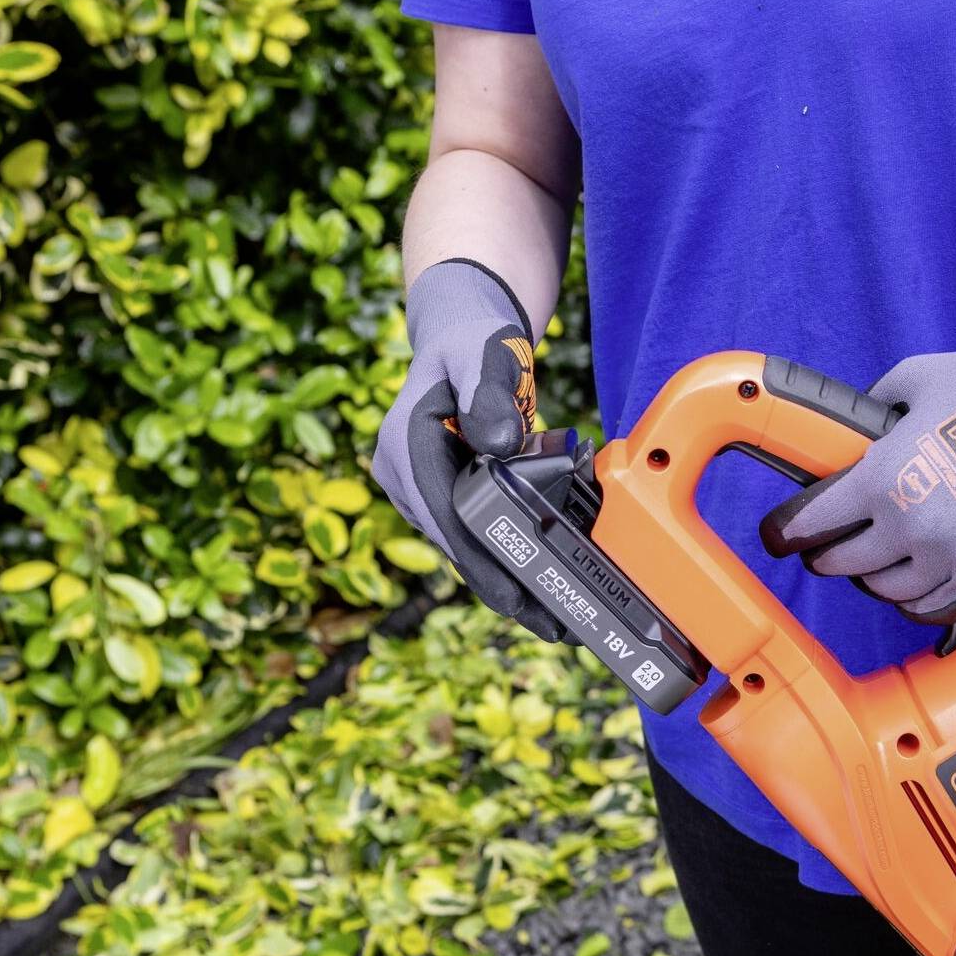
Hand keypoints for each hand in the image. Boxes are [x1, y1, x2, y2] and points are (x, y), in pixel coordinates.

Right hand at [371, 259, 566, 640]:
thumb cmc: (473, 339)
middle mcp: (400, 472)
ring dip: (503, 580)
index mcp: (405, 444)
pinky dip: (501, 556)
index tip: (514, 598)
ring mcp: (415, 487)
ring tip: (554, 619)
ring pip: (460, 544)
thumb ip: (490, 394)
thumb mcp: (485, 355)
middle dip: (500, 586)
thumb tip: (496, 443)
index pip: (445, 516)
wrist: (459, 329)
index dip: (481, 562)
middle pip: (453, 542)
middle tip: (551, 626)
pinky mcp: (435, 492)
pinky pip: (468, 532)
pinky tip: (539, 584)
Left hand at [760, 284, 955, 624]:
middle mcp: (917, 530)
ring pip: (889, 592)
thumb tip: (852, 427)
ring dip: (875, 575)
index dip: (788, 531)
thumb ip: (875, 407)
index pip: (812, 525)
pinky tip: (920, 571)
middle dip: (827, 553)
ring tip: (877, 555)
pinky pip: (936, 604)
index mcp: (888, 479)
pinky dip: (920, 593)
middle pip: (844, 565)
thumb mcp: (921, 380)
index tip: (779, 534)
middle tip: (824, 544)